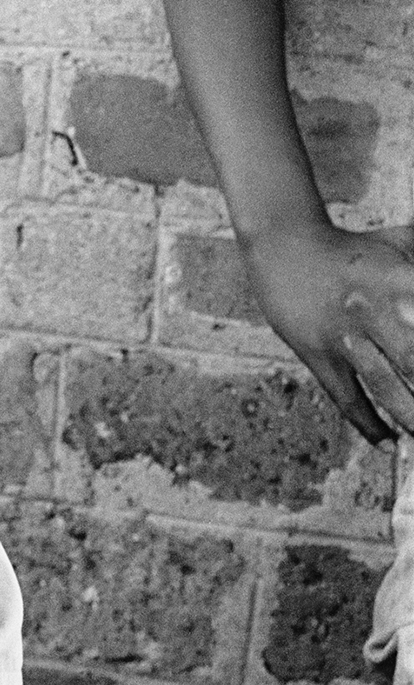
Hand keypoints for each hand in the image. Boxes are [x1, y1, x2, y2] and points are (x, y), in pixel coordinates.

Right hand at [241, 219, 413, 441]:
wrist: (283, 245)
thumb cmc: (352, 247)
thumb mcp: (401, 242)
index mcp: (399, 281)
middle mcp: (372, 311)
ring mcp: (343, 335)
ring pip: (385, 386)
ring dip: (412, 417)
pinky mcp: (316, 352)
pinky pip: (345, 395)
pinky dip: (366, 423)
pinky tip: (387, 442)